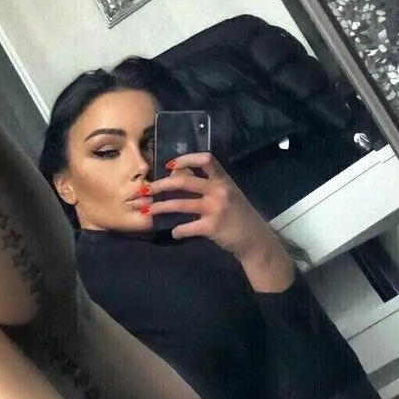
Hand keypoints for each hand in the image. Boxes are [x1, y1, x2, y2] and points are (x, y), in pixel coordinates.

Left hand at [134, 153, 294, 289]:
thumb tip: (179, 179)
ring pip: (180, 205)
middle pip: (183, 182)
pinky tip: (174, 232)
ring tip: (145, 211)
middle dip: (159, 185)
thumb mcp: (229, 194)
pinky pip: (187, 227)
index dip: (186, 159)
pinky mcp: (212, 227)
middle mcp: (219, 191)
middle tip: (143, 190)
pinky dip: (177, 230)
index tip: (169, 165)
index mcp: (223, 179)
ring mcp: (215, 208)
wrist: (255, 239)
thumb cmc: (239, 215)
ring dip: (159, 208)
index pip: (205, 160)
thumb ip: (209, 186)